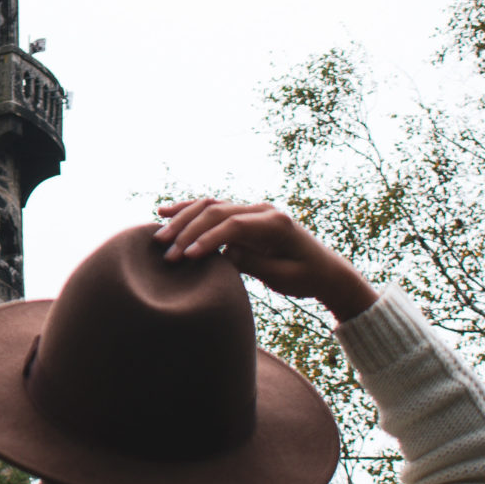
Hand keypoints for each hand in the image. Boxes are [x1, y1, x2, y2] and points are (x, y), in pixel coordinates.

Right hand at [154, 197, 377, 322]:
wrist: (325, 269)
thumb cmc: (307, 277)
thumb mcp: (283, 277)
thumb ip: (254, 264)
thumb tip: (225, 255)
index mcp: (276, 223)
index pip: (233, 225)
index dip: (207, 239)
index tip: (186, 257)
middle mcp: (263, 210)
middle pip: (217, 212)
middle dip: (188, 231)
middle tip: (165, 252)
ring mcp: (253, 210)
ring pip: (211, 206)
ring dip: (183, 219)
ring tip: (159, 235)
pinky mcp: (244, 216)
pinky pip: (213, 209)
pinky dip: (189, 210)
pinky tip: (165, 212)